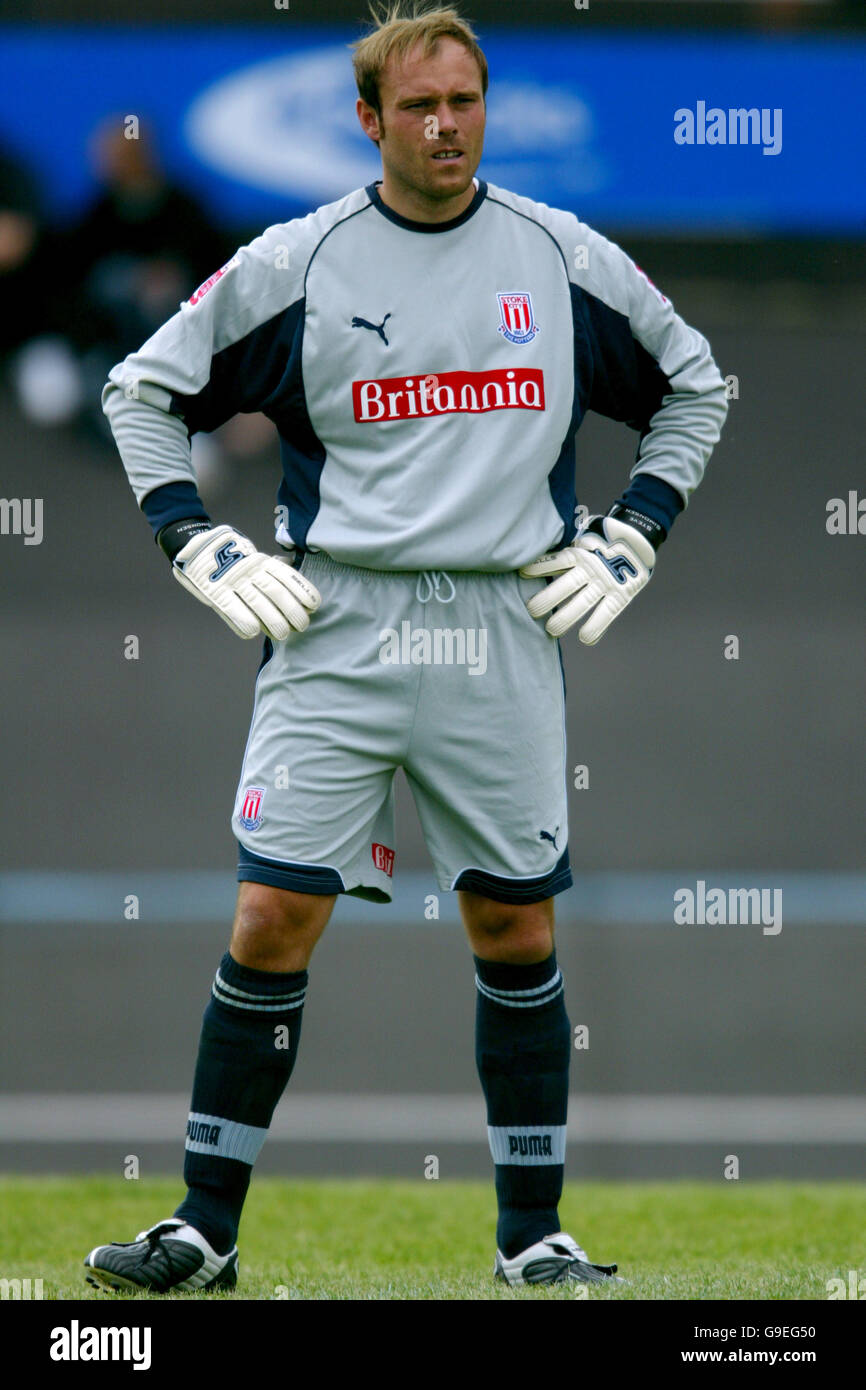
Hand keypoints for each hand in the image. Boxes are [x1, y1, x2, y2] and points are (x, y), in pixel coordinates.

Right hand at [172, 524, 320, 639]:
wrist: (195, 547)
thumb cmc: (230, 558)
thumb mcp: (253, 556)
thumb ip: (271, 566)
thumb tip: (292, 567)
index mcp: (260, 561)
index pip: (286, 576)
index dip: (302, 591)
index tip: (313, 605)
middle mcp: (249, 571)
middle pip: (276, 592)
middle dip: (292, 611)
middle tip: (302, 625)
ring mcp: (232, 582)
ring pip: (258, 603)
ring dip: (274, 621)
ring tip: (284, 634)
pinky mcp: (216, 593)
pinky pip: (232, 610)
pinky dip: (244, 623)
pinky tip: (255, 632)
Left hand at [520, 514, 656, 643]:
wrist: (638, 534)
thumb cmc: (602, 537)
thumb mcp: (582, 535)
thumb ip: (564, 547)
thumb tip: (538, 553)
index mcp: (580, 552)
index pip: (556, 561)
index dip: (539, 568)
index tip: (522, 574)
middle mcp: (591, 568)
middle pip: (566, 586)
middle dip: (547, 600)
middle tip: (532, 611)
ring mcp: (606, 582)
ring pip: (583, 603)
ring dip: (565, 618)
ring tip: (552, 630)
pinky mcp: (622, 594)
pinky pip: (607, 613)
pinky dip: (597, 627)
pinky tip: (586, 639)